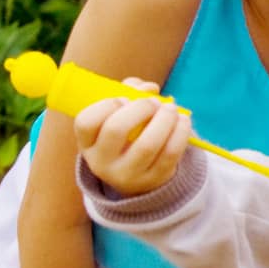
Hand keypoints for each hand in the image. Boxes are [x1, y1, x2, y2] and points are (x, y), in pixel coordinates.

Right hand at [71, 79, 191, 196]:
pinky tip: (183, 120)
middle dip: (140, 108)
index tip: (124, 99)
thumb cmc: (127, 134)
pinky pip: (170, 153)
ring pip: (147, 144)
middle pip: (116, 129)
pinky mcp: (154, 179)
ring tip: (171, 108)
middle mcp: (102, 162)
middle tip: (154, 102)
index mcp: (88, 143)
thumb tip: (149, 88)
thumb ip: (129, 93)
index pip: (85, 122)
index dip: (106, 105)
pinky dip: (180, 132)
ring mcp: (128, 175)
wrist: (140, 174)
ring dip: (164, 119)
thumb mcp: (119, 116)